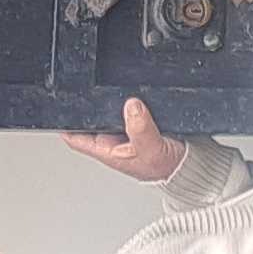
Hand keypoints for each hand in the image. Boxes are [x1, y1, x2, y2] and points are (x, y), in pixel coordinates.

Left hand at [59, 97, 192, 181]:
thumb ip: (140, 128)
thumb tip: (131, 106)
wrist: (193, 167)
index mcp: (109, 151)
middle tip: (90, 84)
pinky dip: (133, 99)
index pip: (77, 137)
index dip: (65, 123)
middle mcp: (115, 140)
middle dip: (91, 103)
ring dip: (114, 99)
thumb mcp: (152, 150)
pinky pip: (132, 107)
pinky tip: (136, 89)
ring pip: (112, 110)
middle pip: (93, 118)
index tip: (59, 106)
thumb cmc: (170, 169)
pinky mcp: (142, 122)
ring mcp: (128, 130)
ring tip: (113, 85)